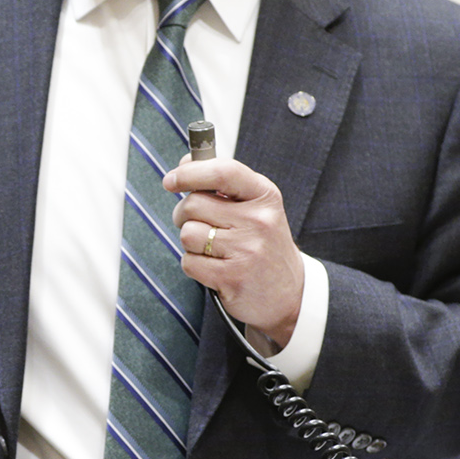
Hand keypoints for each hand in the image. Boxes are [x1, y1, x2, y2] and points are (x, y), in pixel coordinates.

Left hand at [165, 155, 305, 345]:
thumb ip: (222, 184)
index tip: (171, 180)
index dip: (190, 173)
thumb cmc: (262, 245)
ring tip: (213, 249)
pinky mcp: (232, 277)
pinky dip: (194, 265)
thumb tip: (184, 164)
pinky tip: (215, 268)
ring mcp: (247, 249)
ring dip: (191, 243)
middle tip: (200, 225)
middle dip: (184, 214)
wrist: (288, 295)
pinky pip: (189, 261)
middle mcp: (259, 220)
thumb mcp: (255, 208)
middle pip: (193, 204)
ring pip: (188, 233)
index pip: (223, 172)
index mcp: (265, 196)